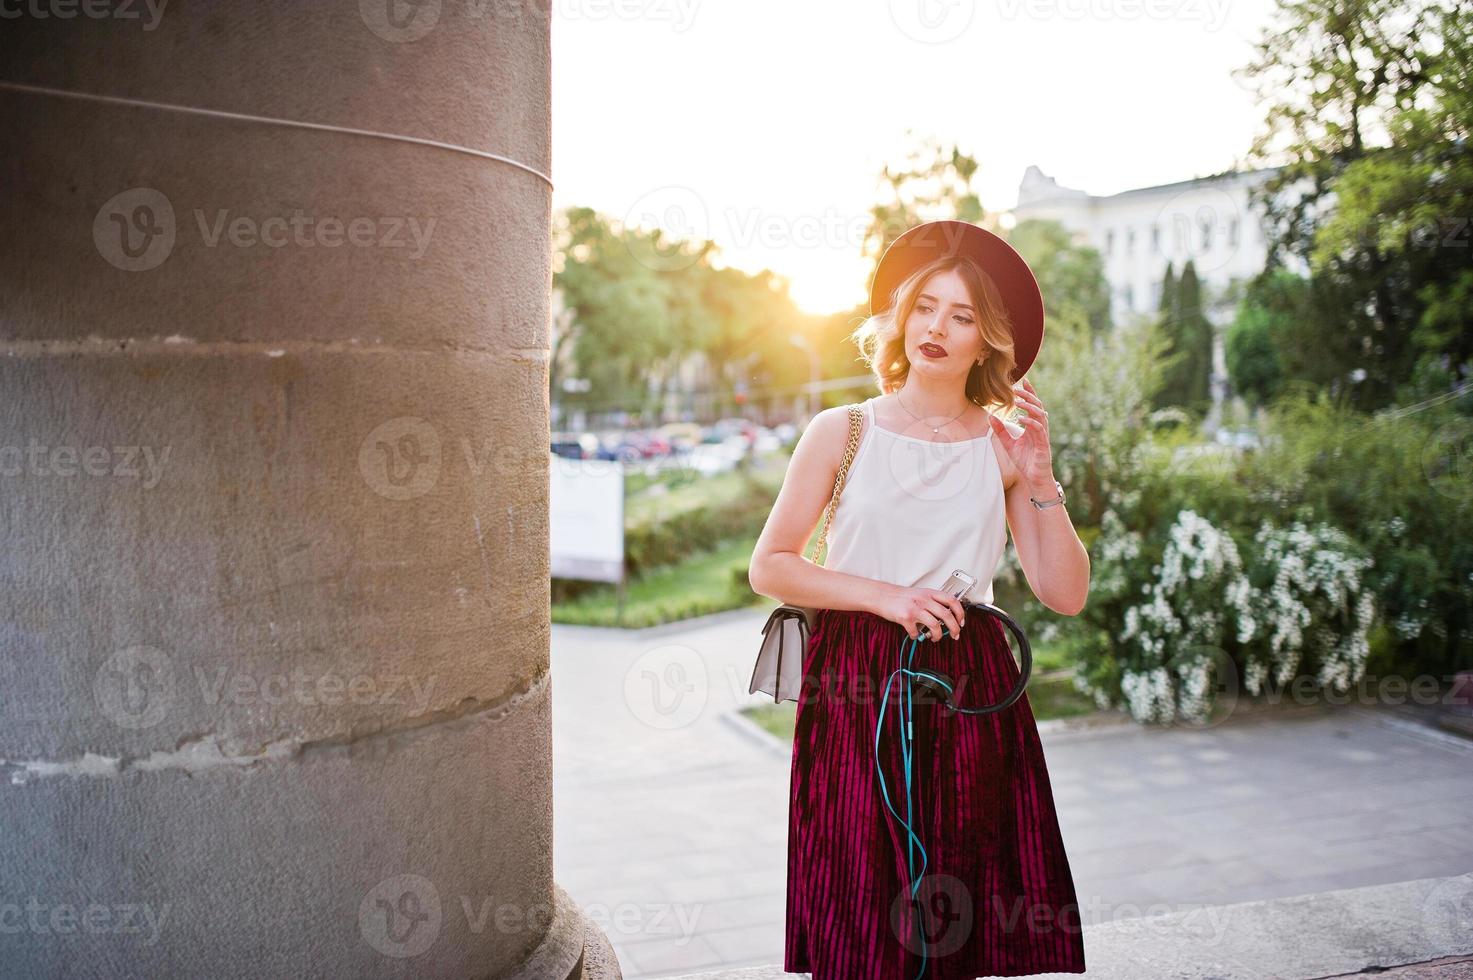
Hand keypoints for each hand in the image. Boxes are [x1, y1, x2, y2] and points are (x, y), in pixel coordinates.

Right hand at [872, 585, 966, 642]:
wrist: (883, 596)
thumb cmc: (902, 596)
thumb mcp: (920, 594)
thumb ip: (933, 602)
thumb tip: (946, 616)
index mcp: (930, 593)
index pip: (952, 601)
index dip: (960, 612)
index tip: (961, 622)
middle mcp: (924, 600)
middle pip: (946, 615)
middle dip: (954, 628)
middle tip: (955, 635)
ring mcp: (915, 609)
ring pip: (935, 625)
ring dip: (938, 636)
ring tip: (935, 638)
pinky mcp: (905, 618)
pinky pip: (915, 632)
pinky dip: (916, 636)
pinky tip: (914, 634)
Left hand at [989, 377, 1056, 492]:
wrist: (1034, 478)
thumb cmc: (1024, 461)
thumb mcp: (1008, 444)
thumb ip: (1000, 430)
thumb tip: (990, 416)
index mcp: (1032, 426)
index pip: (1033, 406)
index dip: (1030, 393)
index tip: (1024, 381)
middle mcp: (1040, 428)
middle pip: (1038, 407)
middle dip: (1029, 397)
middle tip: (1018, 389)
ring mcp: (1043, 436)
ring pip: (1041, 415)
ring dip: (1030, 407)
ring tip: (1018, 402)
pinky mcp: (1043, 444)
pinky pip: (1039, 430)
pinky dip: (1031, 422)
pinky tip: (1021, 418)